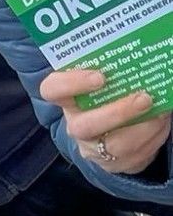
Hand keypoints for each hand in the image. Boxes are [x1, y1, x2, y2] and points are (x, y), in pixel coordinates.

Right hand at [39, 67, 170, 175]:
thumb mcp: (108, 80)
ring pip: (114, 145)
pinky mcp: (112, 164)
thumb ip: (115, 68)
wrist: (115, 129)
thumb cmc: (111, 94)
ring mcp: (91, 147)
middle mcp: (75, 124)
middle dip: (117, 113)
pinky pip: (134, 157)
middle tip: (144, 98)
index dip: (72, 84)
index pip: (52, 89)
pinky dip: (153, 139)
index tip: (99, 76)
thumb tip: (142, 51)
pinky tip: (161, 123)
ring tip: (162, 112)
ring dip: (143, 128)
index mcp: (67, 98)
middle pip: (84, 125)